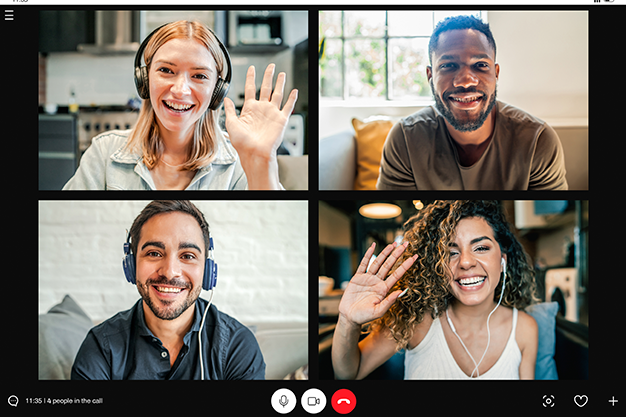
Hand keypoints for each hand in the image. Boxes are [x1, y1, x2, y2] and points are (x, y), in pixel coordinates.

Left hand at [223, 64, 297, 187]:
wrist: (254, 153)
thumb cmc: (242, 143)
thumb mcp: (231, 123)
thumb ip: (230, 110)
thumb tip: (226, 99)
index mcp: (250, 109)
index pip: (250, 89)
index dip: (251, 78)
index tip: (251, 69)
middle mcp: (261, 110)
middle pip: (265, 88)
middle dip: (268, 76)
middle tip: (270, 66)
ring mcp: (272, 114)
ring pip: (277, 94)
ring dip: (280, 83)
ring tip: (281, 74)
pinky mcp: (281, 119)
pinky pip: (288, 106)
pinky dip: (292, 99)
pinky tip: (294, 91)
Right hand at [338, 241, 416, 325]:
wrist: (349, 317)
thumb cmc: (364, 316)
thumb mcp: (378, 311)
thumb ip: (389, 301)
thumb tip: (401, 291)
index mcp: (384, 289)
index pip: (397, 275)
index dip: (406, 266)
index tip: (414, 257)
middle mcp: (377, 282)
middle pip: (389, 265)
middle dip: (397, 255)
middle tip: (405, 244)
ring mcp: (368, 278)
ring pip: (378, 262)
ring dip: (385, 253)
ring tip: (392, 244)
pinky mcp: (358, 277)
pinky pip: (364, 264)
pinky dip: (368, 254)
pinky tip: (373, 246)